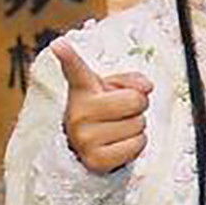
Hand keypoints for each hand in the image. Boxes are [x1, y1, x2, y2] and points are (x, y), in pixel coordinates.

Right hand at [53, 39, 153, 174]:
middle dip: (138, 104)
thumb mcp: (114, 88)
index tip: (58, 45)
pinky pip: (137, 145)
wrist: (89, 146)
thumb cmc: (104, 111)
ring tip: (118, 127)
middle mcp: (78, 113)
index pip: (76, 70)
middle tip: (124, 110)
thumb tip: (147, 87)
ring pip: (139, 125)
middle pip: (135, 100)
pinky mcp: (95, 160)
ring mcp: (84, 138)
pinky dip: (136, 144)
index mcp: (82, 90)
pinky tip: (119, 142)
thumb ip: (133, 80)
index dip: (68, 56)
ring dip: (137, 126)